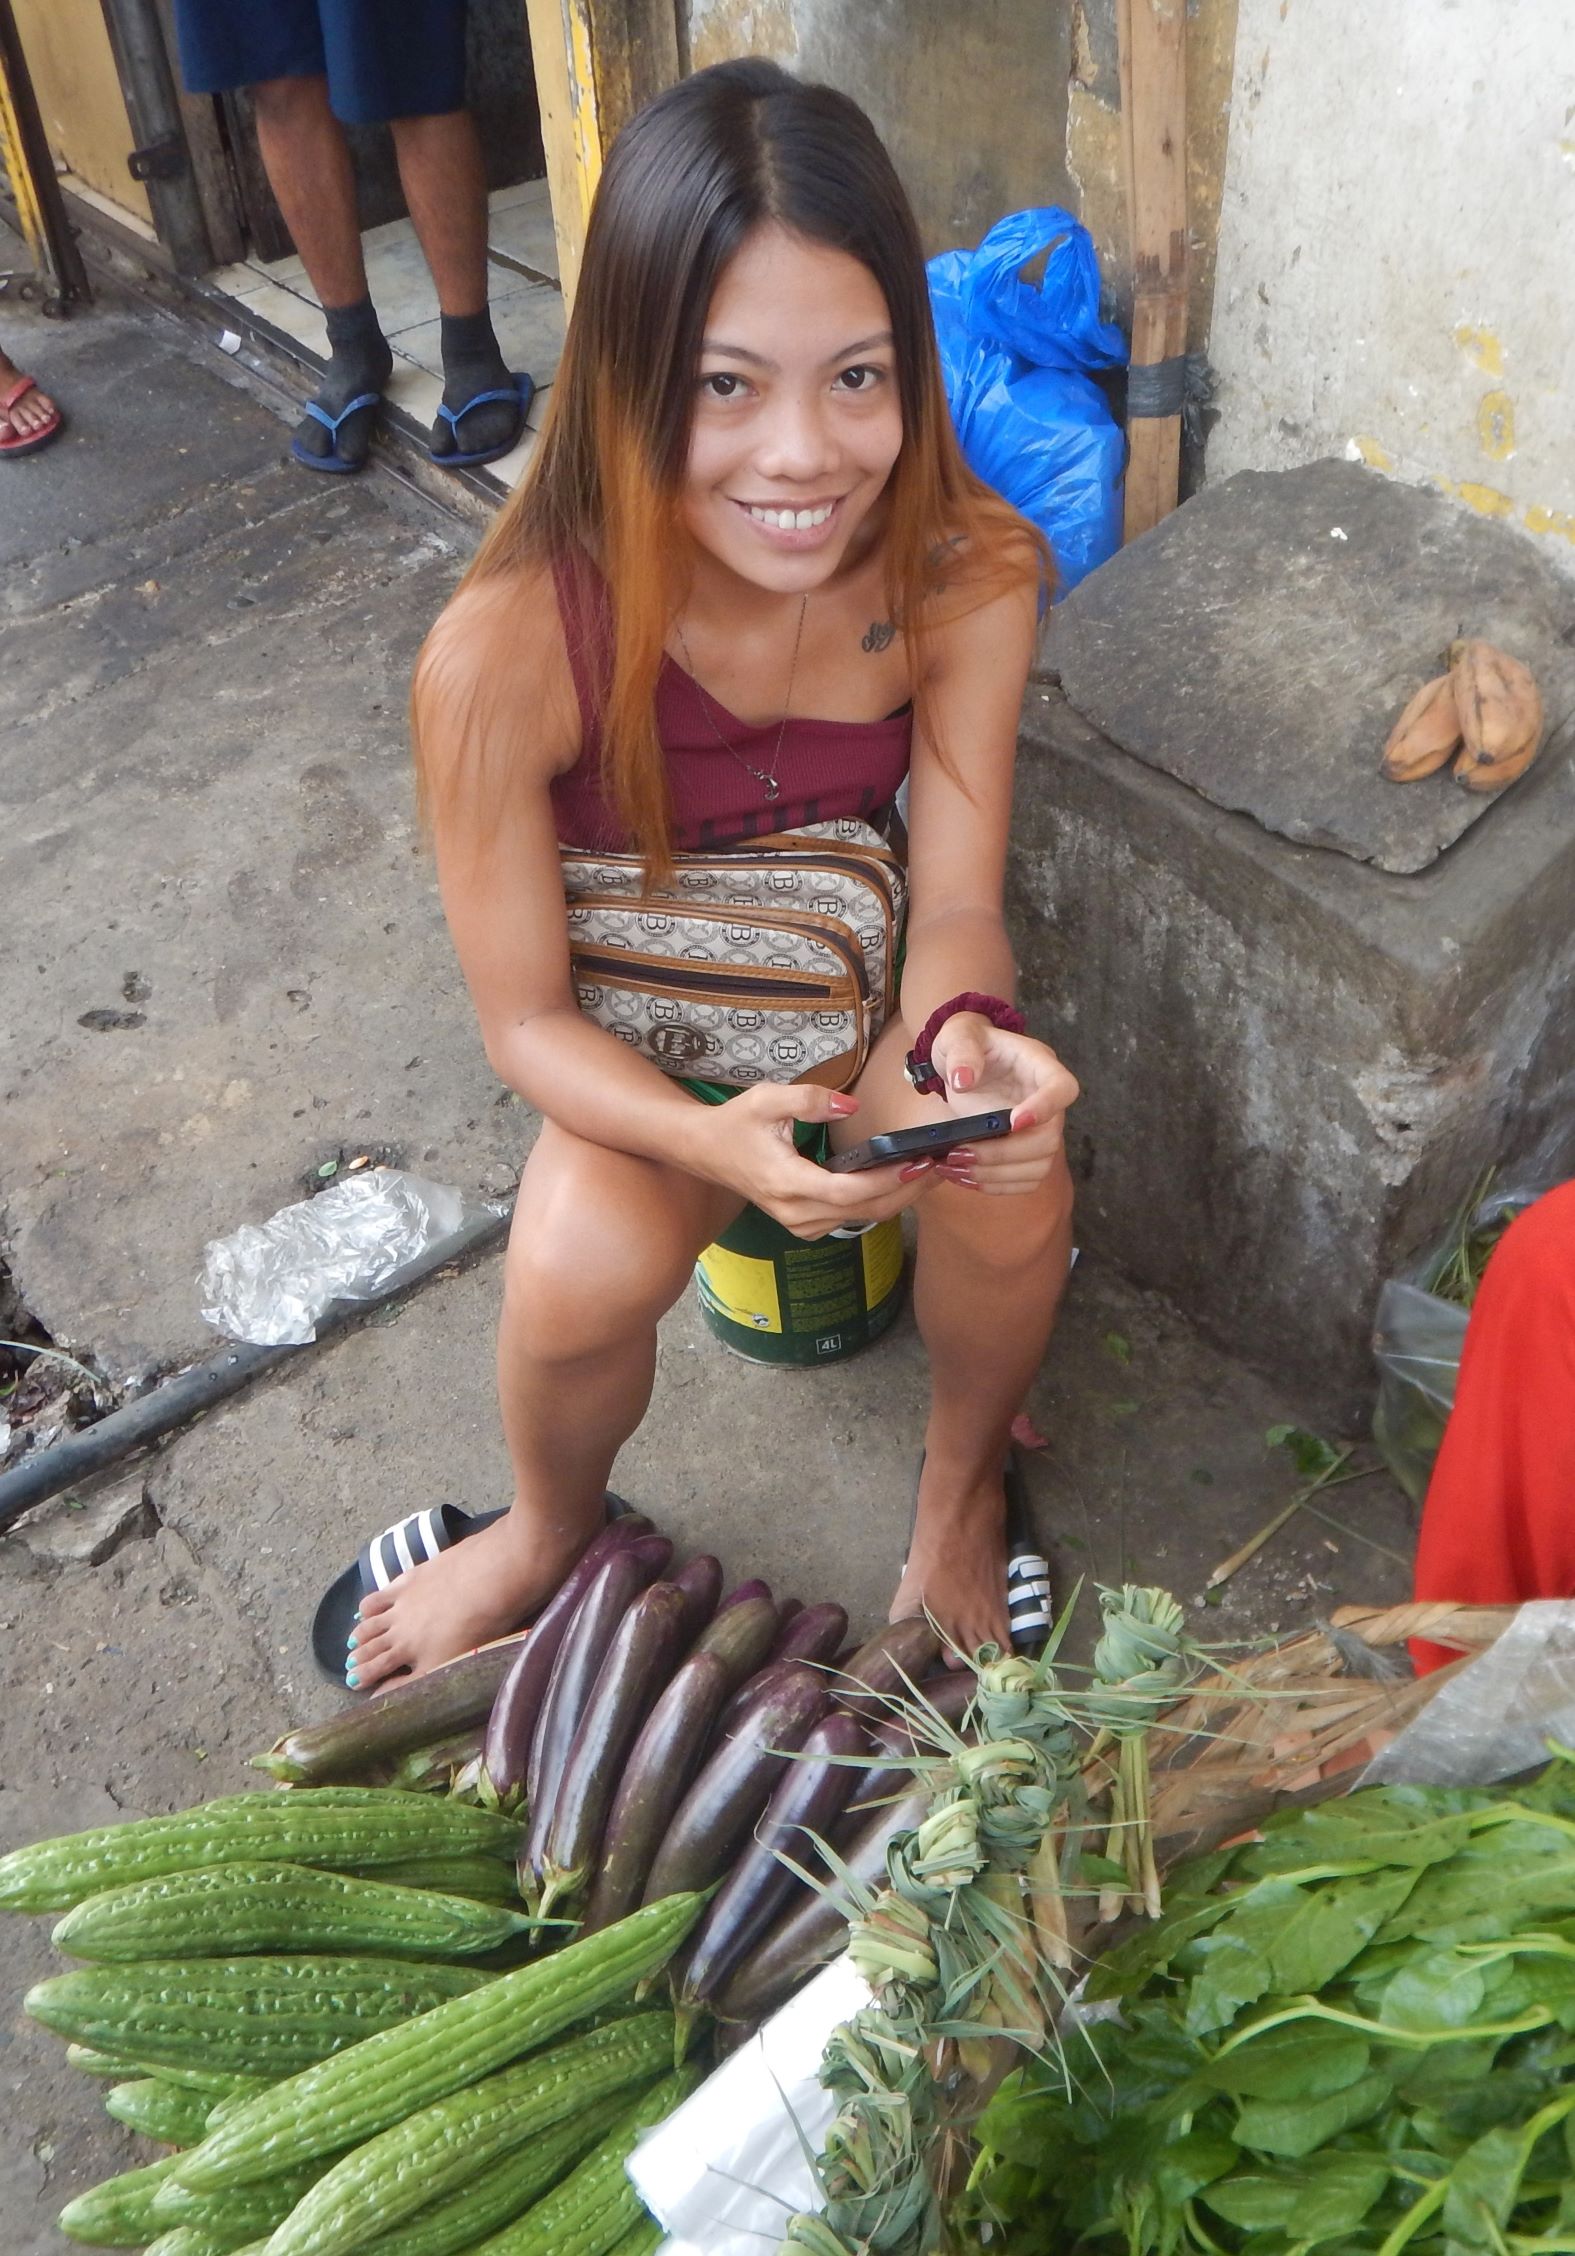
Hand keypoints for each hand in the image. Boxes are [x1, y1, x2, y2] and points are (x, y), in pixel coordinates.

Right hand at [693, 1083, 934, 1239]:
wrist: (706, 1151)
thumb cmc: (737, 1123)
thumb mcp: (766, 1099)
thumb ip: (810, 1099)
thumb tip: (852, 1105)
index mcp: (786, 1182)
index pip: (847, 1192)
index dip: (888, 1180)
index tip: (919, 1161)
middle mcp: (795, 1212)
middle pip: (864, 1211)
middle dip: (907, 1190)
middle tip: (943, 1164)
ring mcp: (800, 1224)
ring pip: (862, 1219)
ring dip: (899, 1197)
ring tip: (931, 1169)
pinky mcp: (806, 1226)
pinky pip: (851, 1219)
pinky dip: (880, 1202)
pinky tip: (901, 1180)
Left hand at [927, 1014, 1078, 1194]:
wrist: (961, 1065)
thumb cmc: (966, 1043)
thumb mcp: (958, 1034)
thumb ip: (962, 1050)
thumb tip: (964, 1080)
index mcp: (1039, 1066)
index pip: (1063, 1088)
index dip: (1046, 1108)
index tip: (1014, 1122)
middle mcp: (1047, 1103)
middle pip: (1049, 1139)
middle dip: (1004, 1152)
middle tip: (960, 1153)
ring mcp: (1039, 1131)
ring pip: (1038, 1166)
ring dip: (996, 1174)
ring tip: (955, 1168)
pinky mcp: (1025, 1154)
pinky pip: (1023, 1181)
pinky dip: (994, 1185)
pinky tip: (963, 1177)